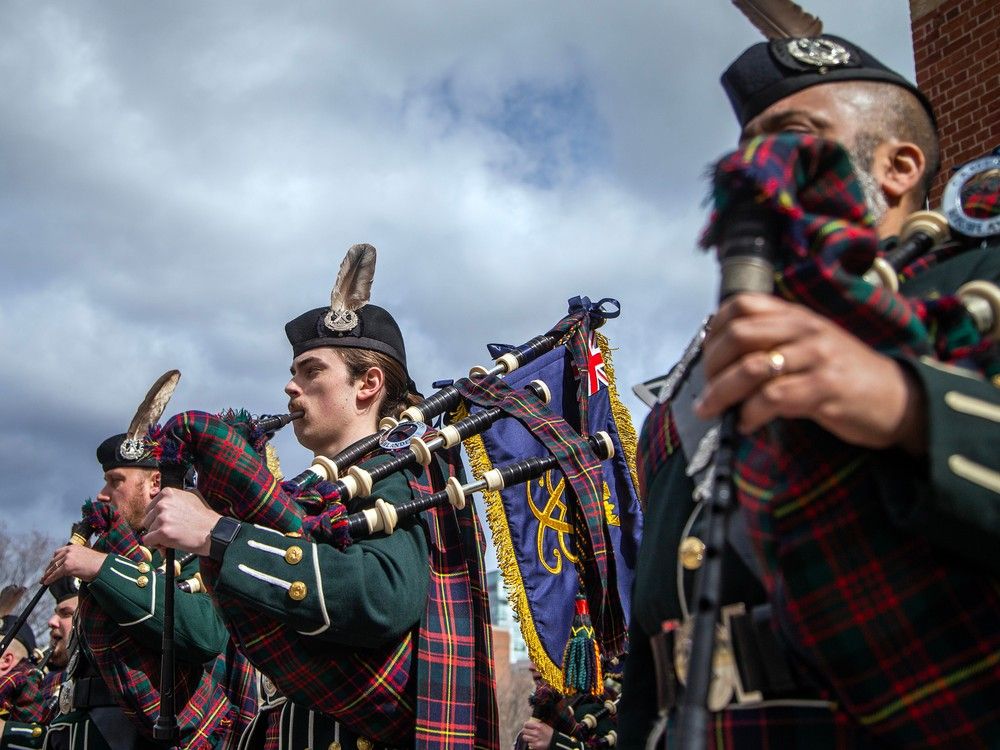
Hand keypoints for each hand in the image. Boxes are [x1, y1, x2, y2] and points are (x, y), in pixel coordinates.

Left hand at [42, 545, 106, 583]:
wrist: (104, 567)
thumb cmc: (98, 564)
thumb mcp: (84, 557)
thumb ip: (74, 559)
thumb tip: (66, 568)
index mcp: (73, 547)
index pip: (58, 553)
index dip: (53, 561)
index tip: (50, 568)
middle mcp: (69, 550)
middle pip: (54, 560)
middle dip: (49, 568)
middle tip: (45, 576)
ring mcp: (68, 558)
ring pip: (53, 567)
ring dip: (48, 574)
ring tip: (44, 580)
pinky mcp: (68, 566)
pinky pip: (55, 574)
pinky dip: (50, 579)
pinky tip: (46, 583)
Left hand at [142, 488, 220, 556]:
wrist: (214, 532)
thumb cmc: (204, 517)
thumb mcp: (192, 496)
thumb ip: (175, 496)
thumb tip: (158, 496)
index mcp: (168, 493)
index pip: (151, 507)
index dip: (158, 517)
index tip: (168, 521)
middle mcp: (163, 503)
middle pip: (147, 519)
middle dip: (156, 527)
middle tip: (171, 531)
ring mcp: (162, 518)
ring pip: (148, 531)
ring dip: (157, 536)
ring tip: (173, 537)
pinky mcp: (162, 532)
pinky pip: (148, 541)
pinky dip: (156, 544)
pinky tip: (168, 544)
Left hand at [520, 718, 553, 749]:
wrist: (555, 741)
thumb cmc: (550, 733)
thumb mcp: (544, 725)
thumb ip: (537, 723)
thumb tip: (530, 722)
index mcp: (538, 726)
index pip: (526, 724)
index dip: (526, 725)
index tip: (526, 726)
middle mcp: (536, 732)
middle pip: (524, 731)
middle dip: (526, 731)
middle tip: (528, 732)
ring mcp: (535, 739)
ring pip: (525, 737)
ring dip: (527, 737)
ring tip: (531, 737)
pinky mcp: (535, 746)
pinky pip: (529, 744)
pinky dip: (531, 743)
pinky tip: (534, 742)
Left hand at [694, 294, 926, 452]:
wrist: (901, 399)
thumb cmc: (846, 375)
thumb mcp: (811, 345)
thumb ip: (775, 342)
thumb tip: (723, 360)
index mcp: (797, 316)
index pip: (741, 305)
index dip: (714, 329)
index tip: (706, 356)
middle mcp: (805, 330)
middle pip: (739, 335)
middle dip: (712, 365)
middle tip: (705, 389)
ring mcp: (816, 358)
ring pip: (751, 368)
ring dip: (722, 393)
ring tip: (712, 410)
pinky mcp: (825, 389)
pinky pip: (773, 398)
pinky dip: (750, 414)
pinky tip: (746, 424)